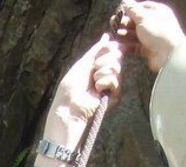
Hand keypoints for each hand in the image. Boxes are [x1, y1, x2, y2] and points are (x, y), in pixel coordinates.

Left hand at [36, 34, 123, 166]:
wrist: (69, 110)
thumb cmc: (69, 91)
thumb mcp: (81, 66)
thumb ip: (94, 51)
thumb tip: (106, 36)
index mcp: (95, 67)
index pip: (110, 50)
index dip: (109, 47)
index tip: (106, 45)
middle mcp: (104, 75)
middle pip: (116, 55)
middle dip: (104, 58)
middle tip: (94, 69)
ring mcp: (109, 86)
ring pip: (117, 67)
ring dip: (103, 71)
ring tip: (93, 81)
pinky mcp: (114, 97)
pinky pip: (116, 81)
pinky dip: (105, 81)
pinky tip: (98, 89)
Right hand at [116, 0, 184, 71]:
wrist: (169, 54)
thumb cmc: (158, 31)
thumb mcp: (143, 17)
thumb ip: (132, 9)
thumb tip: (124, 1)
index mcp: (157, 12)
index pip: (141, 7)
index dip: (129, 9)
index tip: (119, 12)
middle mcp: (154, 23)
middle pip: (136, 21)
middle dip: (123, 22)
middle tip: (112, 23)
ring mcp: (151, 37)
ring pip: (133, 34)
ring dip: (123, 34)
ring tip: (113, 34)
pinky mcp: (147, 49)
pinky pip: (134, 46)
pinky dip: (126, 45)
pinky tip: (118, 45)